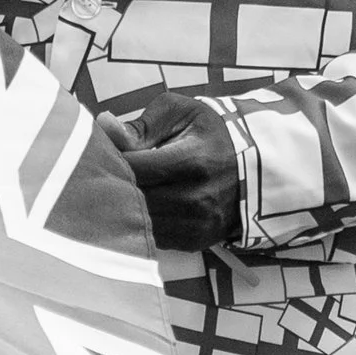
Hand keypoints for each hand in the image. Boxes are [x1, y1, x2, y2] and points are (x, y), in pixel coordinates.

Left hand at [104, 91, 243, 250]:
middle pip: (133, 198)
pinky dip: (141, 222)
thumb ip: (141, 125)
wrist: (253, 166)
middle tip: (102, 172)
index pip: (133, 168)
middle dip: (112, 185)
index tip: (102, 152)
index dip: (109, 160)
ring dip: (123, 207)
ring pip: (139, 222)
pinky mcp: (194, 241)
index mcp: (192, 162)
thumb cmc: (210, 134)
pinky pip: (152, 237)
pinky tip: (140, 205)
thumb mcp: (181, 113)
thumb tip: (104, 127)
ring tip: (120, 187)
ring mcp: (196, 225)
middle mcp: (196, 199)